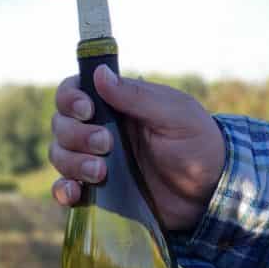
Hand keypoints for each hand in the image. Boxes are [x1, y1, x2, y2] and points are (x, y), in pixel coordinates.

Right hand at [49, 64, 225, 233]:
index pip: (73, 92)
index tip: (88, 111)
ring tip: (102, 173)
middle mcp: (99, 130)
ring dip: (72, 163)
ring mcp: (94, 161)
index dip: (70, 99)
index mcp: (116, 105)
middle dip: (76, 136)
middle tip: (107, 146)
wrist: (209, 193)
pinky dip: (62, 190)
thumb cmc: (197, 144)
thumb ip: (137, 96)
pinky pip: (63, 188)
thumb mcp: (175, 115)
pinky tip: (76, 193)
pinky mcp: (95, 192)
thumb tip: (99, 73)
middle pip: (61, 125)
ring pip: (59, 155)